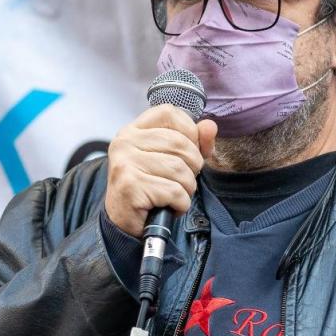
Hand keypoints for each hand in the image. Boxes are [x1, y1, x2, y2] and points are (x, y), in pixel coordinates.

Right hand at [105, 104, 216, 236]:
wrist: (125, 223)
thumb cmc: (151, 188)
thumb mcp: (172, 159)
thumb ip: (194, 141)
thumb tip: (210, 127)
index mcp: (134, 130)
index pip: (169, 112)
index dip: (189, 131)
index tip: (188, 151)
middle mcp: (125, 141)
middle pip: (180, 143)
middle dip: (192, 167)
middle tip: (181, 181)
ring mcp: (126, 163)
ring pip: (180, 169)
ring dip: (187, 188)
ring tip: (174, 195)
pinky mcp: (130, 185)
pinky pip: (174, 191)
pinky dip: (180, 203)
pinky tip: (169, 206)